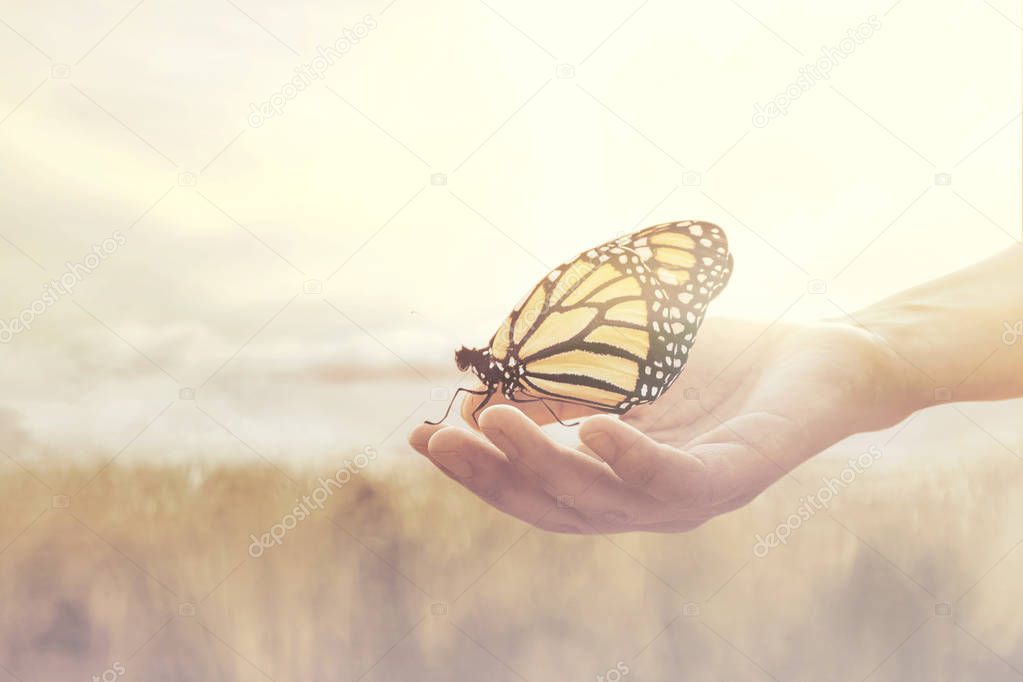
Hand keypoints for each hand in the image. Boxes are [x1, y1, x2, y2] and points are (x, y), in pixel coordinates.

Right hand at [409, 318, 917, 532]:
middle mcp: (647, 503)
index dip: (474, 469)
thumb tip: (487, 391)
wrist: (825, 359)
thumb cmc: (723, 366)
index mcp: (617, 482)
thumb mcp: (625, 370)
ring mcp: (691, 498)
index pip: (533, 489)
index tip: (419, 435)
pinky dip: (630, 459)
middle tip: (440, 436)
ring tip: (494, 425)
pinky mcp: (737, 478)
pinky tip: (594, 429)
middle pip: (554, 506)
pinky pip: (675, 481)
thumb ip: (563, 387)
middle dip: (491, 475)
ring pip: (602, 500)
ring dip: (543, 464)